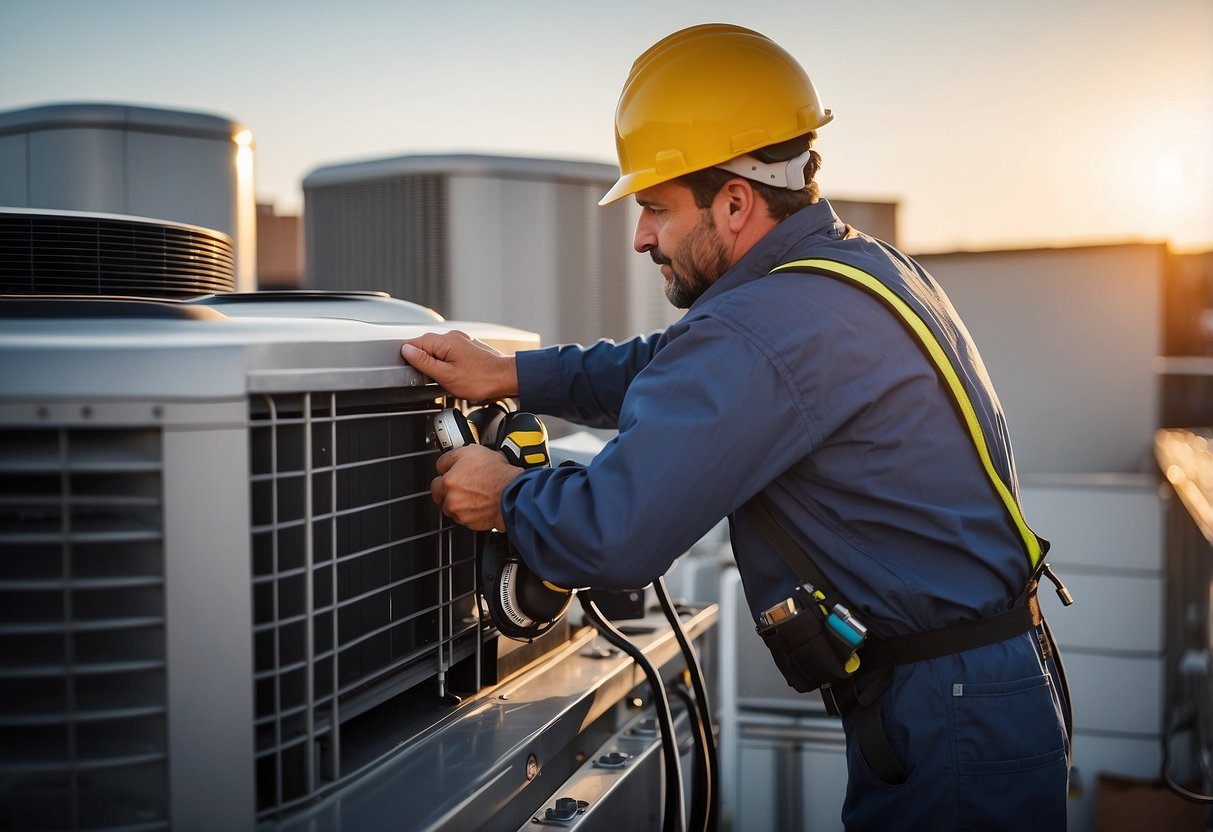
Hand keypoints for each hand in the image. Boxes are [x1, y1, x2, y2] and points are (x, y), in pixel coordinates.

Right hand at [401, 330, 518, 401]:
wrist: (507, 378)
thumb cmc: (481, 379)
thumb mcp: (446, 376)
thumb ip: (424, 362)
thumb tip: (407, 350)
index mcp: (445, 341)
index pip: (414, 342)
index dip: (409, 358)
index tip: (412, 371)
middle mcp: (453, 336)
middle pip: (426, 346)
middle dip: (424, 363)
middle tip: (432, 379)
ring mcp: (462, 341)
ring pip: (438, 351)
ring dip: (436, 365)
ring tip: (447, 378)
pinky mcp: (468, 348)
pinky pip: (449, 353)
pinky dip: (447, 364)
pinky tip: (455, 375)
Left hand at [431, 445, 523, 530]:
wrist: (514, 494)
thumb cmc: (498, 474)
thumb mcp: (473, 451)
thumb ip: (452, 457)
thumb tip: (446, 462)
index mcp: (448, 481)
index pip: (435, 479)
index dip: (445, 475)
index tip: (451, 475)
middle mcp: (451, 500)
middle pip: (440, 496)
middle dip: (448, 491)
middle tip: (462, 485)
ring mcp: (461, 513)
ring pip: (453, 508)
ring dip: (459, 503)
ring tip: (475, 494)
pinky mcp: (471, 523)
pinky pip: (466, 518)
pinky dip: (471, 512)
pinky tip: (481, 503)